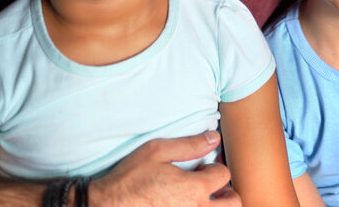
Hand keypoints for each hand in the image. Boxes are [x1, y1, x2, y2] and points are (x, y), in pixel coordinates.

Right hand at [89, 131, 240, 206]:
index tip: (203, 168)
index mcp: (194, 189)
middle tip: (214, 187)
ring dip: (217, 206)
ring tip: (202, 199)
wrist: (104, 206)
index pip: (224, 175)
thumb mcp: (158, 151)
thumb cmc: (130, 178)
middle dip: (228, 193)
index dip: (215, 167)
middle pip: (234, 204)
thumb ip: (190, 145)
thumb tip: (214, 137)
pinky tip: (185, 205)